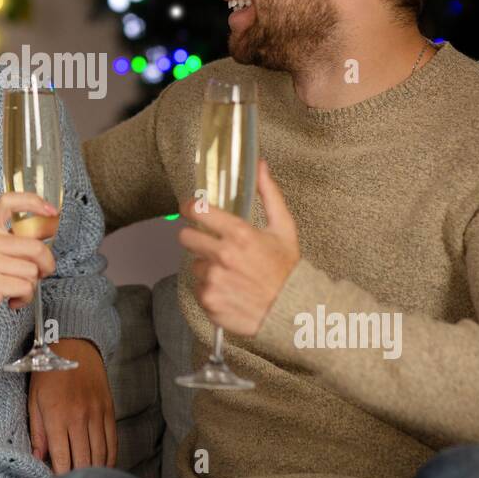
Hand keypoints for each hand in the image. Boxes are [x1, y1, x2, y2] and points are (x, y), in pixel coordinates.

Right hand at [0, 192, 57, 350]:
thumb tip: (45, 235)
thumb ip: (9, 243)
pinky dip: (24, 299)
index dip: (34, 202)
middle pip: (35, 247)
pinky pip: (25, 288)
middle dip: (46, 265)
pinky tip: (11, 300)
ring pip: (32, 271)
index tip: (51, 211)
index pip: (8, 201)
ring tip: (14, 290)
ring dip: (30, 286)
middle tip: (41, 274)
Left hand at [29, 338, 115, 472]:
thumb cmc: (48, 372)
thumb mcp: (34, 399)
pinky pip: (112, 441)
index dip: (60, 476)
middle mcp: (79, 417)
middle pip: (83, 460)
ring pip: (100, 454)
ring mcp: (97, 414)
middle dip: (77, 476)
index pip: (62, 458)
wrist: (74, 345)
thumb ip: (37, 431)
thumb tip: (39, 458)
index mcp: (57, 415)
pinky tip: (102, 466)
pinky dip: (109, 457)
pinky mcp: (109, 410)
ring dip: (94, 470)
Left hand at [177, 158, 300, 334]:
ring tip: (230, 274)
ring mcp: (213, 281)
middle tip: (213, 246)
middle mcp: (222, 256)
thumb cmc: (288, 270)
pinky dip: (210, 290)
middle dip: (196, 238)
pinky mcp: (209, 302)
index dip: (190, 208)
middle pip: (185, 237)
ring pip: (195, 265)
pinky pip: (199, 289)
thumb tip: (260, 165)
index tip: (191, 209)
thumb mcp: (284, 228)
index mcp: (239, 234)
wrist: (293, 312)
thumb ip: (269, 194)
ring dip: (207, 268)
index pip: (197, 211)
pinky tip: (230, 291)